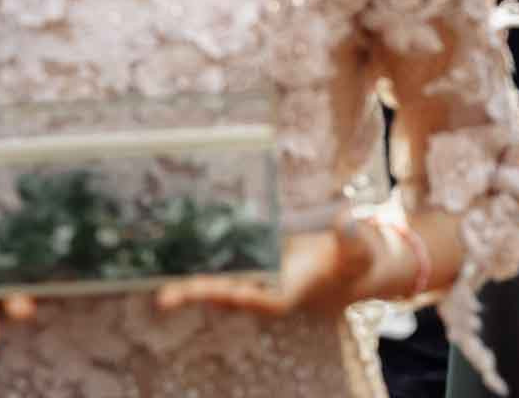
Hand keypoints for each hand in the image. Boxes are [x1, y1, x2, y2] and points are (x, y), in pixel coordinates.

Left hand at [155, 217, 378, 320]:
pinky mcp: (252, 259)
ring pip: (220, 280)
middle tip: (164, 298)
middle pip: (229, 294)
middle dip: (198, 294)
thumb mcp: (359, 250)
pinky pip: (224, 261)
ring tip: (159, 288)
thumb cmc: (355, 261)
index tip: (220, 296)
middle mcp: (268, 288)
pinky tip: (177, 250)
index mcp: (290, 291)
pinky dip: (203, 258)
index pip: (261, 299)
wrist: (348, 264)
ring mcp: (257, 276)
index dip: (240, 296)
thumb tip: (346, 220)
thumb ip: (353, 239)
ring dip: (190, 283)